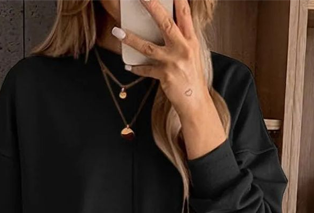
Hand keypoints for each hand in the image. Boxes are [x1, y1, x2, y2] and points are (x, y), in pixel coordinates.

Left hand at [111, 0, 226, 157]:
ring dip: (131, 39)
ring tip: (117, 32)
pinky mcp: (165, 76)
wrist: (195, 101)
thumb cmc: (192, 77)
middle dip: (152, 7)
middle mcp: (183, 48)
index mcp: (191, 40)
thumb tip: (167, 27)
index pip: (185, 14)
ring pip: (148, 47)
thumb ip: (182, 39)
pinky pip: (145, 69)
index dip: (178, 0)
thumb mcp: (192, 54)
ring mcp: (173, 62)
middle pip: (166, 24)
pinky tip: (129, 66)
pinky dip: (136, 68)